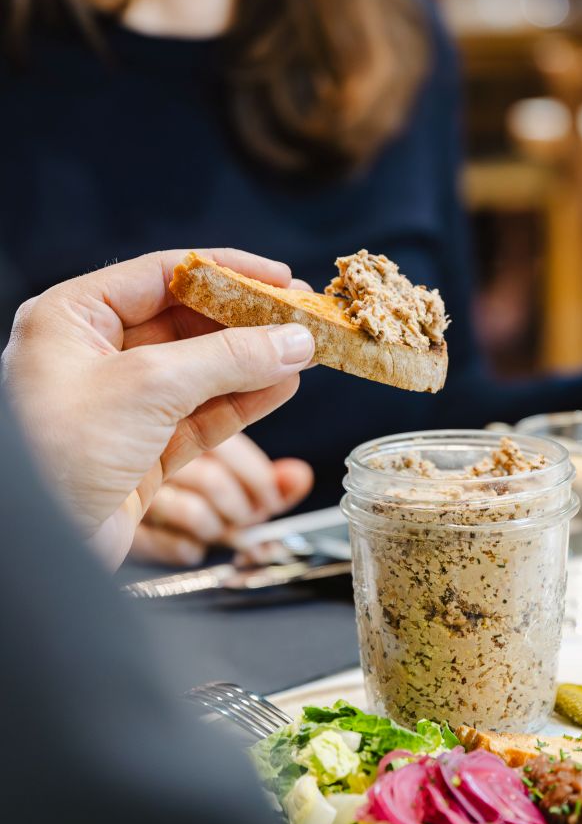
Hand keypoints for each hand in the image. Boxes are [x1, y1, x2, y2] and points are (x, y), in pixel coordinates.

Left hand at [1, 249, 314, 568]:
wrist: (36, 550)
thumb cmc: (55, 455)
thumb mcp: (148, 386)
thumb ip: (228, 358)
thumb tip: (290, 339)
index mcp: (72, 318)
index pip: (162, 275)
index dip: (226, 272)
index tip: (278, 277)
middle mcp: (92, 355)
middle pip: (187, 322)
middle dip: (247, 321)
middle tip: (300, 316)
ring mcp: (119, 404)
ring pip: (201, 371)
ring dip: (254, 362)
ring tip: (303, 350)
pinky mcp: (141, 449)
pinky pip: (202, 415)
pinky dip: (244, 401)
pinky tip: (281, 386)